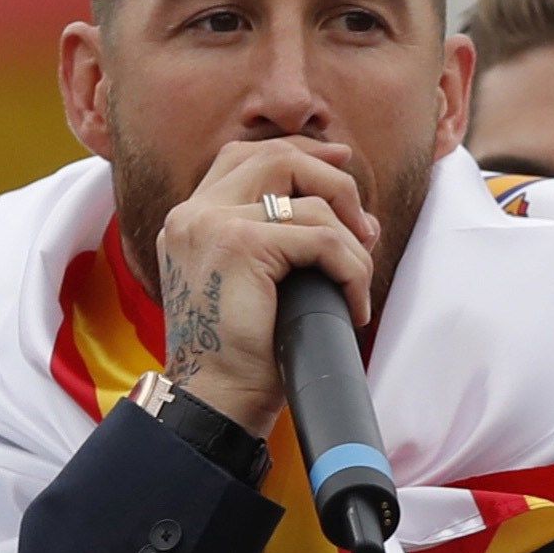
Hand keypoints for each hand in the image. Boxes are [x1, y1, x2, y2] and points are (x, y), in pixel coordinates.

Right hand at [153, 139, 381, 435]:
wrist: (216, 400)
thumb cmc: (241, 355)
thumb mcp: (260, 284)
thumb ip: (286, 239)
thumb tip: (358, 215)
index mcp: (189, 221)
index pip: (244, 156)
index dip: (299, 152)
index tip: (342, 163)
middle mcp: (193, 215)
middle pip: (276, 156)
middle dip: (333, 181)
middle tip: (364, 228)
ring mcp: (212, 225)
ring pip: (308, 199)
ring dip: (350, 240)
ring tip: (356, 281)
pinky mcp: (241, 245)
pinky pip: (321, 239)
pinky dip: (350, 269)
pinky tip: (352, 304)